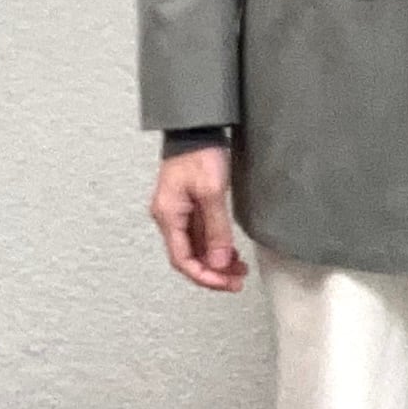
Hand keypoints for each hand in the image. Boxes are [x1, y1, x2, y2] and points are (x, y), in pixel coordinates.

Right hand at [151, 142, 247, 291]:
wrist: (196, 126)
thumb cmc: (199, 153)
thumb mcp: (211, 191)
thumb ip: (216, 229)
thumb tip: (219, 262)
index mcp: (168, 216)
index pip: (182, 260)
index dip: (204, 276)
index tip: (226, 283)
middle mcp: (169, 218)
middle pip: (188, 257)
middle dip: (213, 273)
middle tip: (237, 281)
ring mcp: (178, 212)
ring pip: (195, 248)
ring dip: (216, 261)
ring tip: (239, 270)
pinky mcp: (188, 205)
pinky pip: (199, 235)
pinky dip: (214, 247)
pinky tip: (230, 252)